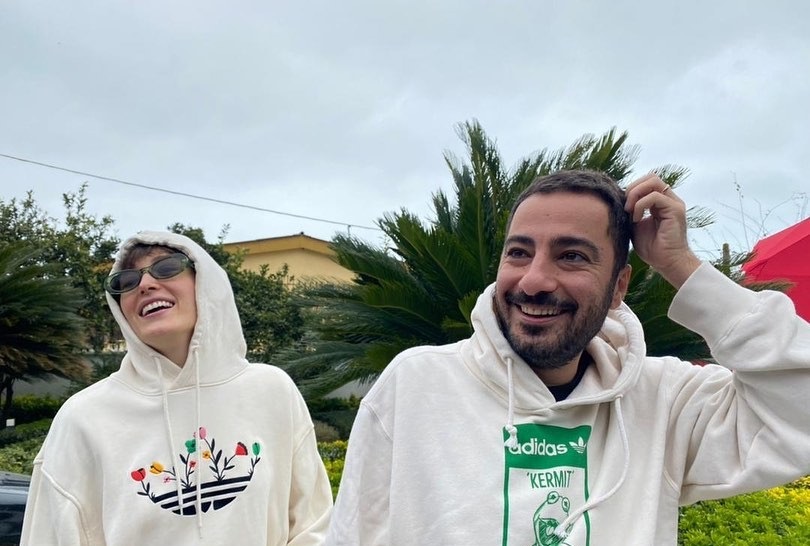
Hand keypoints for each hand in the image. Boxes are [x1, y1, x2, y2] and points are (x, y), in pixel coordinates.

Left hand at [624, 173, 701, 287]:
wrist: (667, 263)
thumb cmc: (652, 248)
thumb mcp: (635, 226)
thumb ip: (631, 211)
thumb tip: (619, 200)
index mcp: (661, 202)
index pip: (646, 182)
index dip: (632, 189)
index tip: (623, 207)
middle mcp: (669, 199)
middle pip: (650, 177)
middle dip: (633, 188)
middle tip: (625, 206)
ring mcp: (673, 203)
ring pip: (653, 182)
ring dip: (635, 194)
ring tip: (629, 211)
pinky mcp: (675, 209)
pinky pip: (655, 196)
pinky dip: (641, 205)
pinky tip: (636, 219)